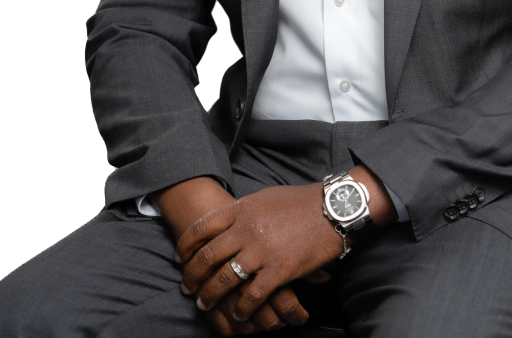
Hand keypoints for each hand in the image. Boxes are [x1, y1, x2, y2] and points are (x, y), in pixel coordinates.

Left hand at [177, 183, 345, 325]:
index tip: (180, 258)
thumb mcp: (266, 197)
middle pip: (208, 256)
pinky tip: (238, 314)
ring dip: (211, 294)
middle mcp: (246, 229)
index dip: (186, 246)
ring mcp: (261, 250)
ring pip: (224, 279)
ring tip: (205, 303)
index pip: (202, 228)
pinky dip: (241, 308)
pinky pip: (252, 295)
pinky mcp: (279, 270)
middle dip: (193, 275)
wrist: (331, 209)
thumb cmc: (300, 201)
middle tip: (188, 287)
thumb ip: (244, 210)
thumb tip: (228, 220)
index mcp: (242, 209)